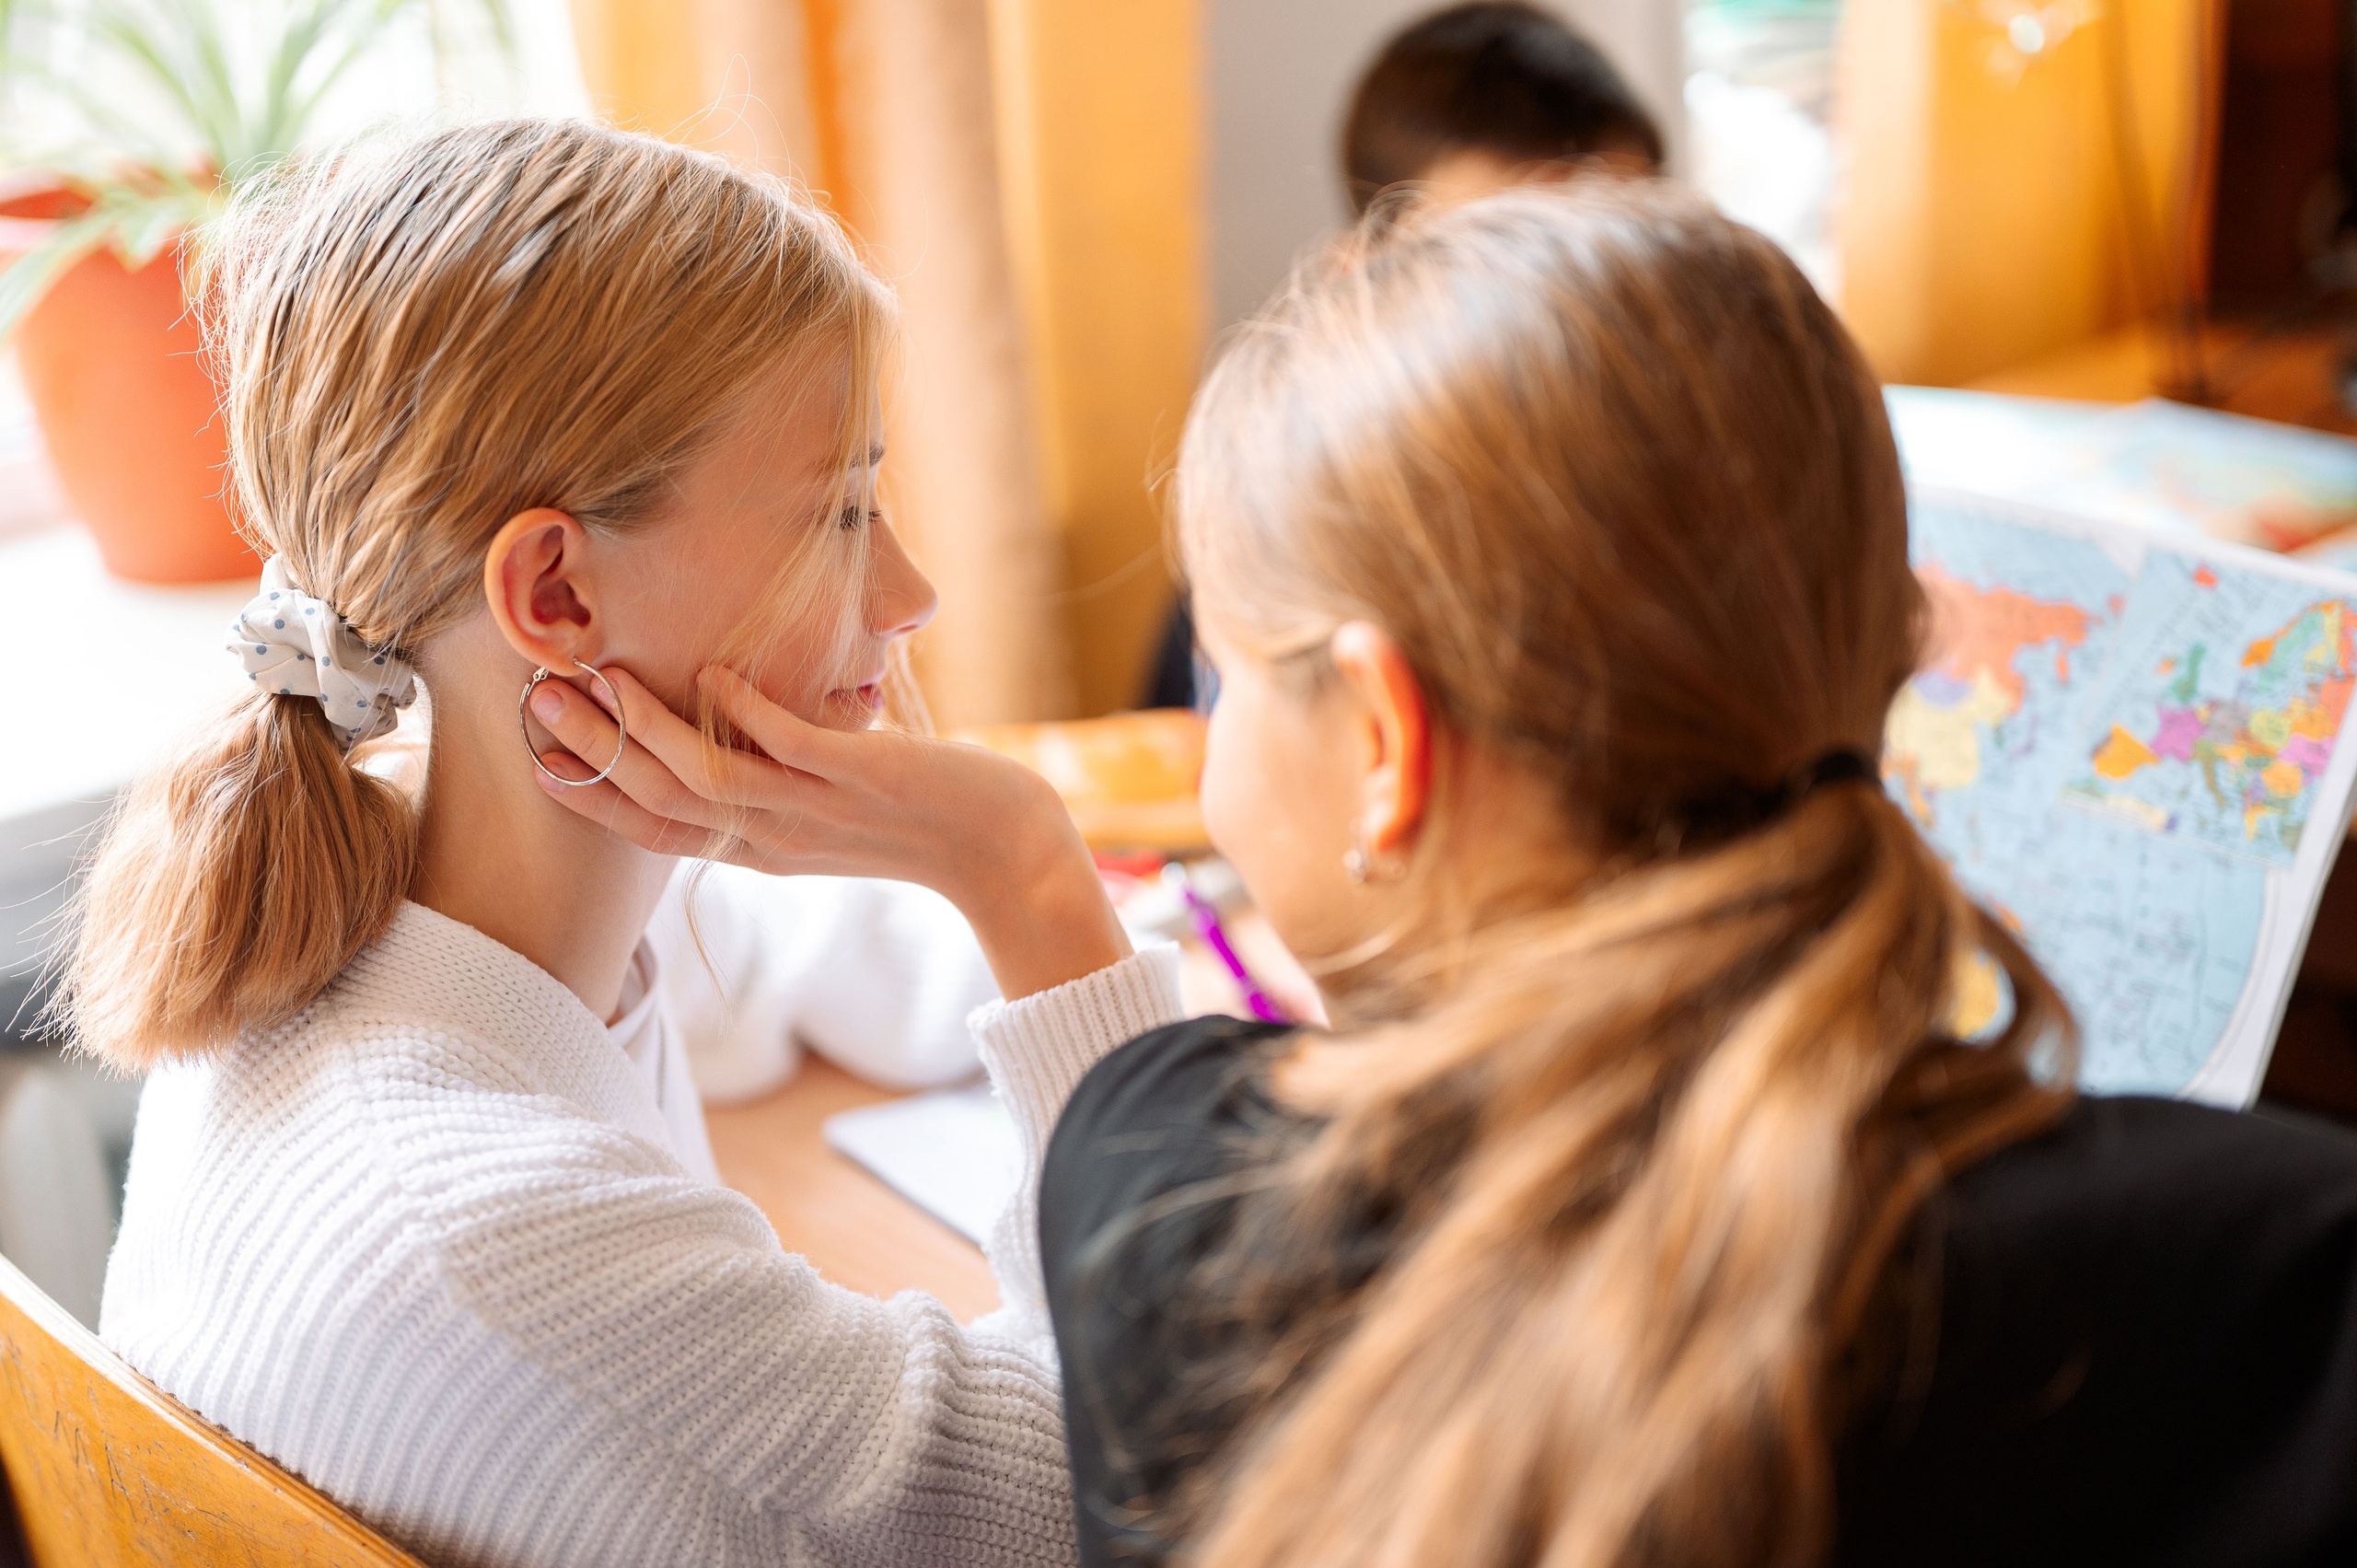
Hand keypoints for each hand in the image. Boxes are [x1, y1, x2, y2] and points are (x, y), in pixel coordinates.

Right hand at [528, 666, 1130, 1000]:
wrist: (1004, 850)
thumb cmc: (915, 819)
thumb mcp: (823, 811)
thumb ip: (769, 782)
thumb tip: (722, 727)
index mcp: (758, 850)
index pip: (652, 832)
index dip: (592, 793)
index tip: (536, 752)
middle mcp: (775, 839)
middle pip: (658, 802)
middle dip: (593, 751)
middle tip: (539, 697)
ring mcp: (816, 810)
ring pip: (706, 779)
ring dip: (647, 727)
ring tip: (601, 676)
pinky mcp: (863, 777)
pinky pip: (789, 746)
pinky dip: (745, 710)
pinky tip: (711, 668)